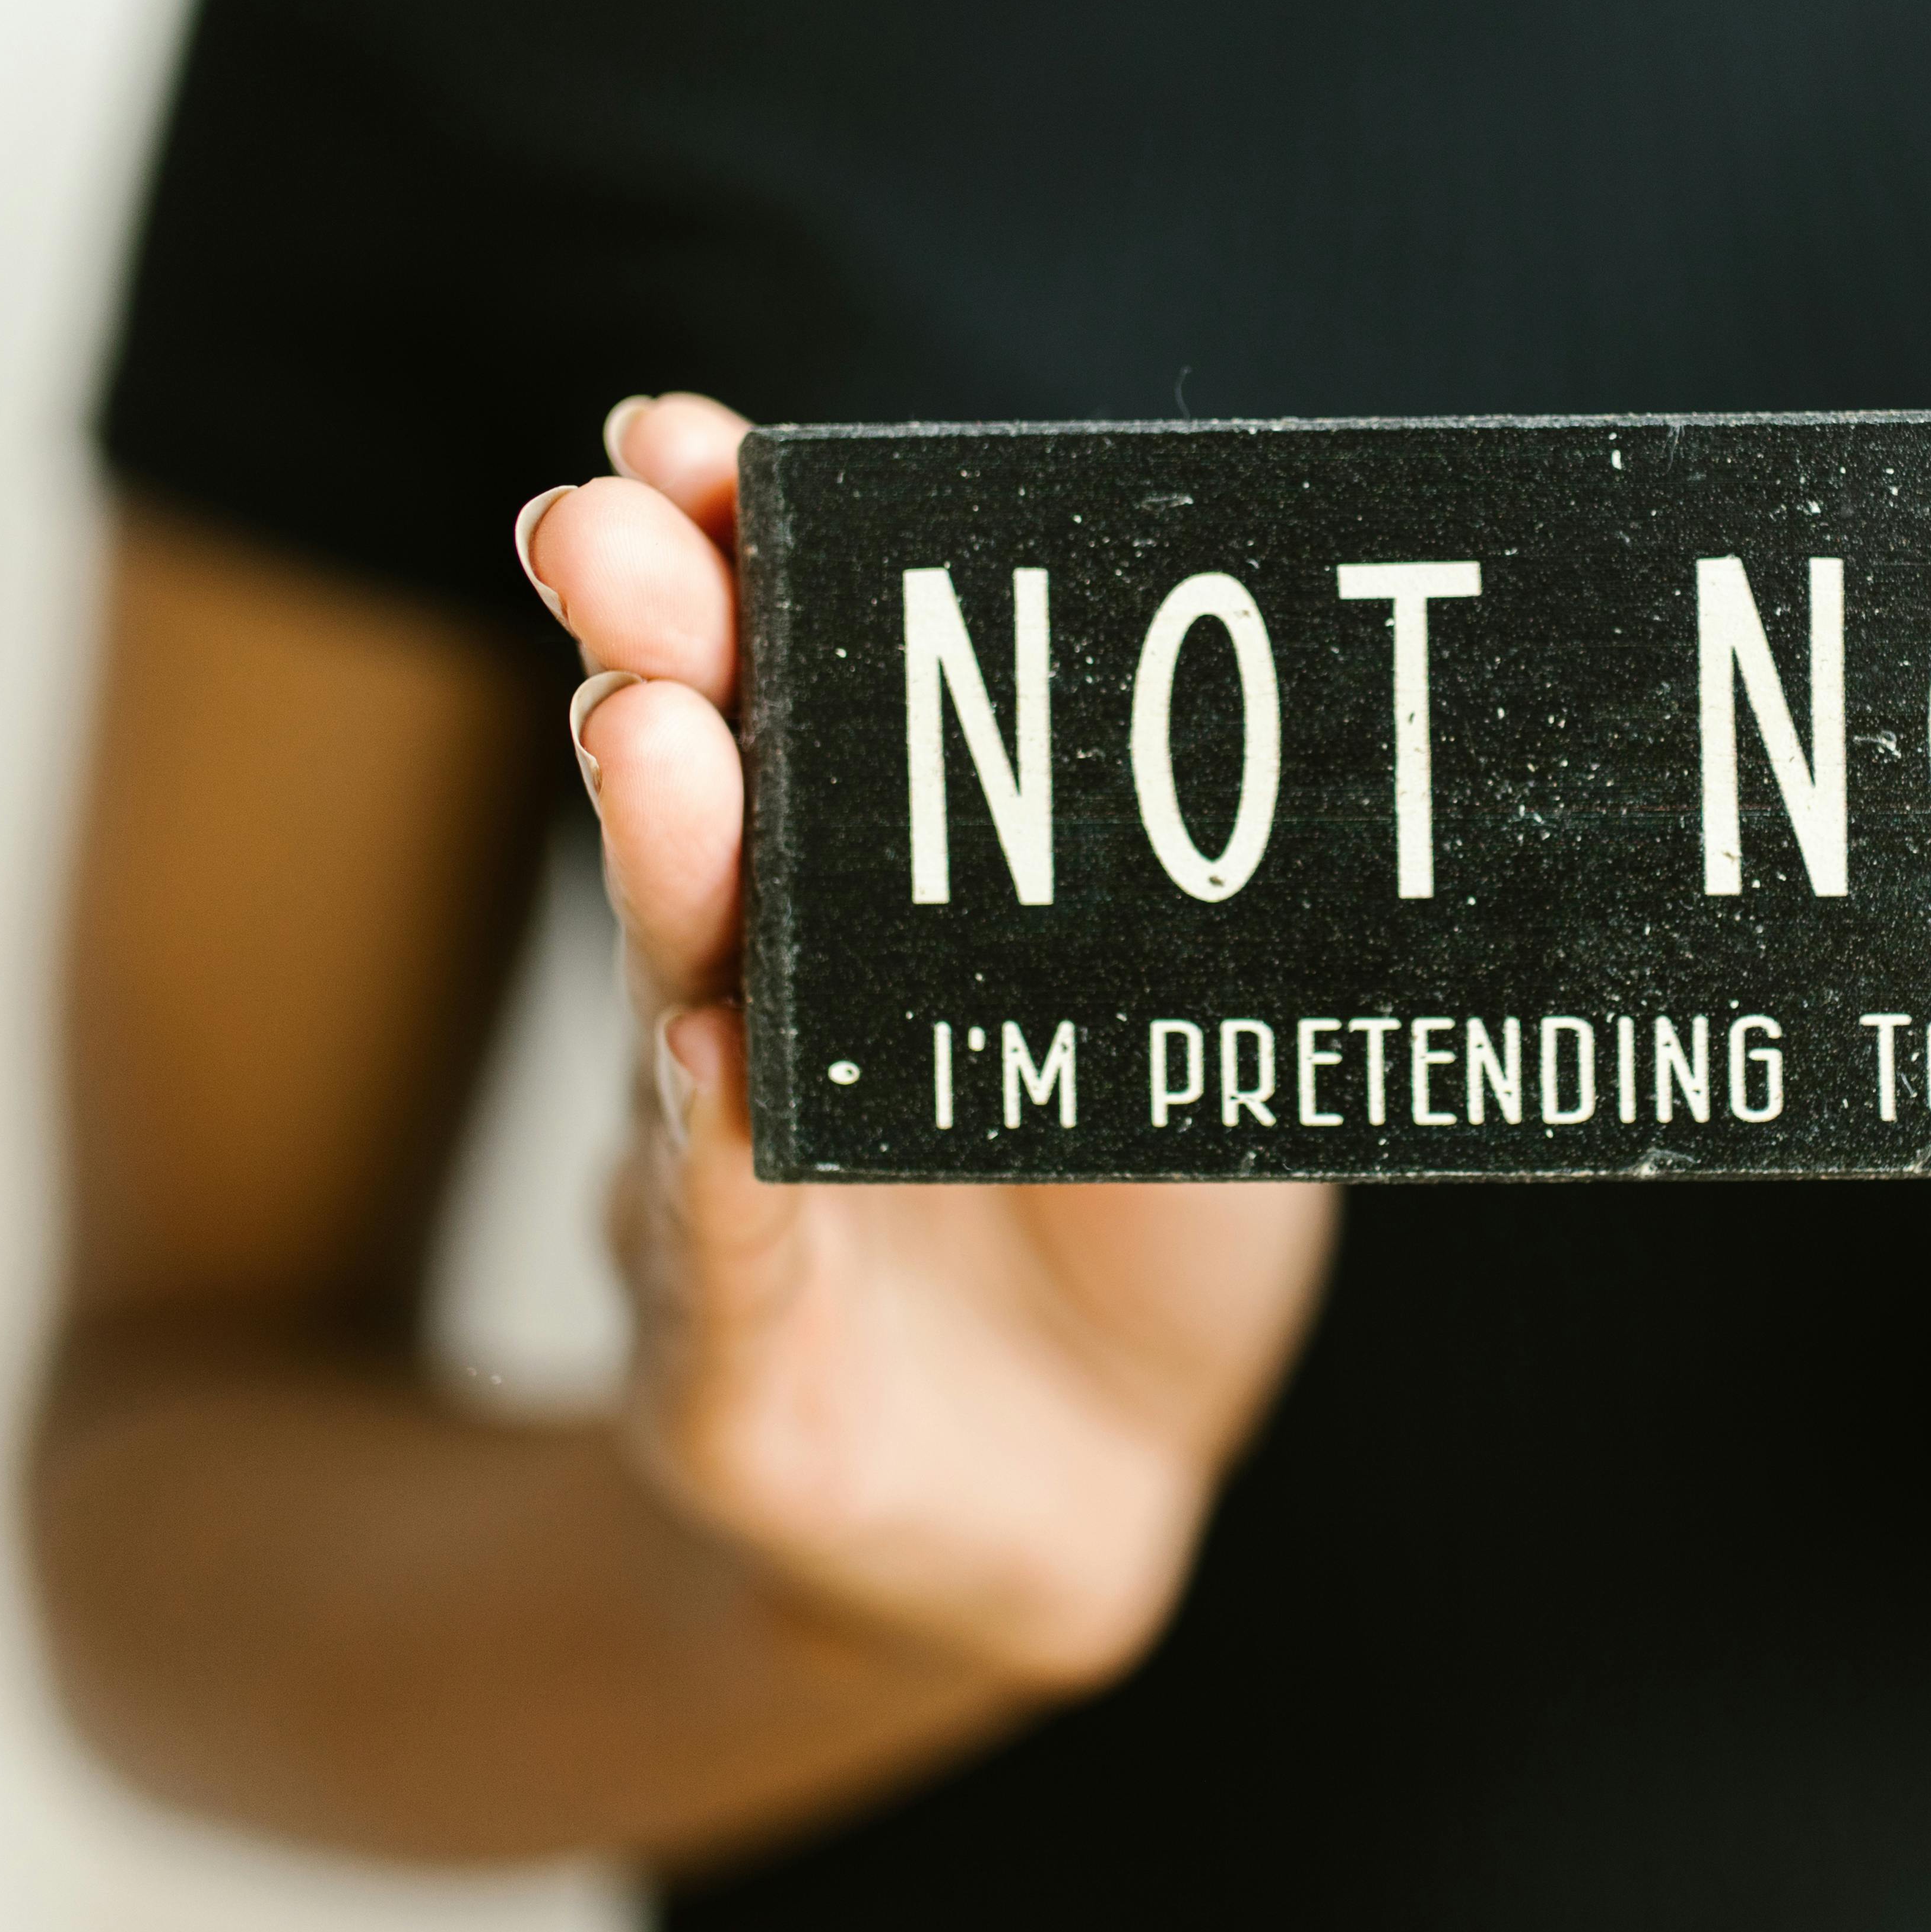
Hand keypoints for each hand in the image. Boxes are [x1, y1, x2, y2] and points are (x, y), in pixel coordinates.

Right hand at [517, 397, 1334, 1688]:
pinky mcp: (739, 1377)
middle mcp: (773, 1010)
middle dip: (658, 656)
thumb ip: (1187, 890)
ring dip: (664, 860)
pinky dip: (713, 1151)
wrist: (1078, 1494)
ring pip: (689, 1004)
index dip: (744, 566)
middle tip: (602, 523)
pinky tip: (703, 1047)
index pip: (801, 704)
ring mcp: (733, 1188)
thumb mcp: (1190, 1023)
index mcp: (882, 903)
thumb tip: (1328, 690)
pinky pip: (728, 1247)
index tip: (687, 437)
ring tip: (644, 725)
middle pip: (710, 814)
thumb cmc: (1130, 1215)